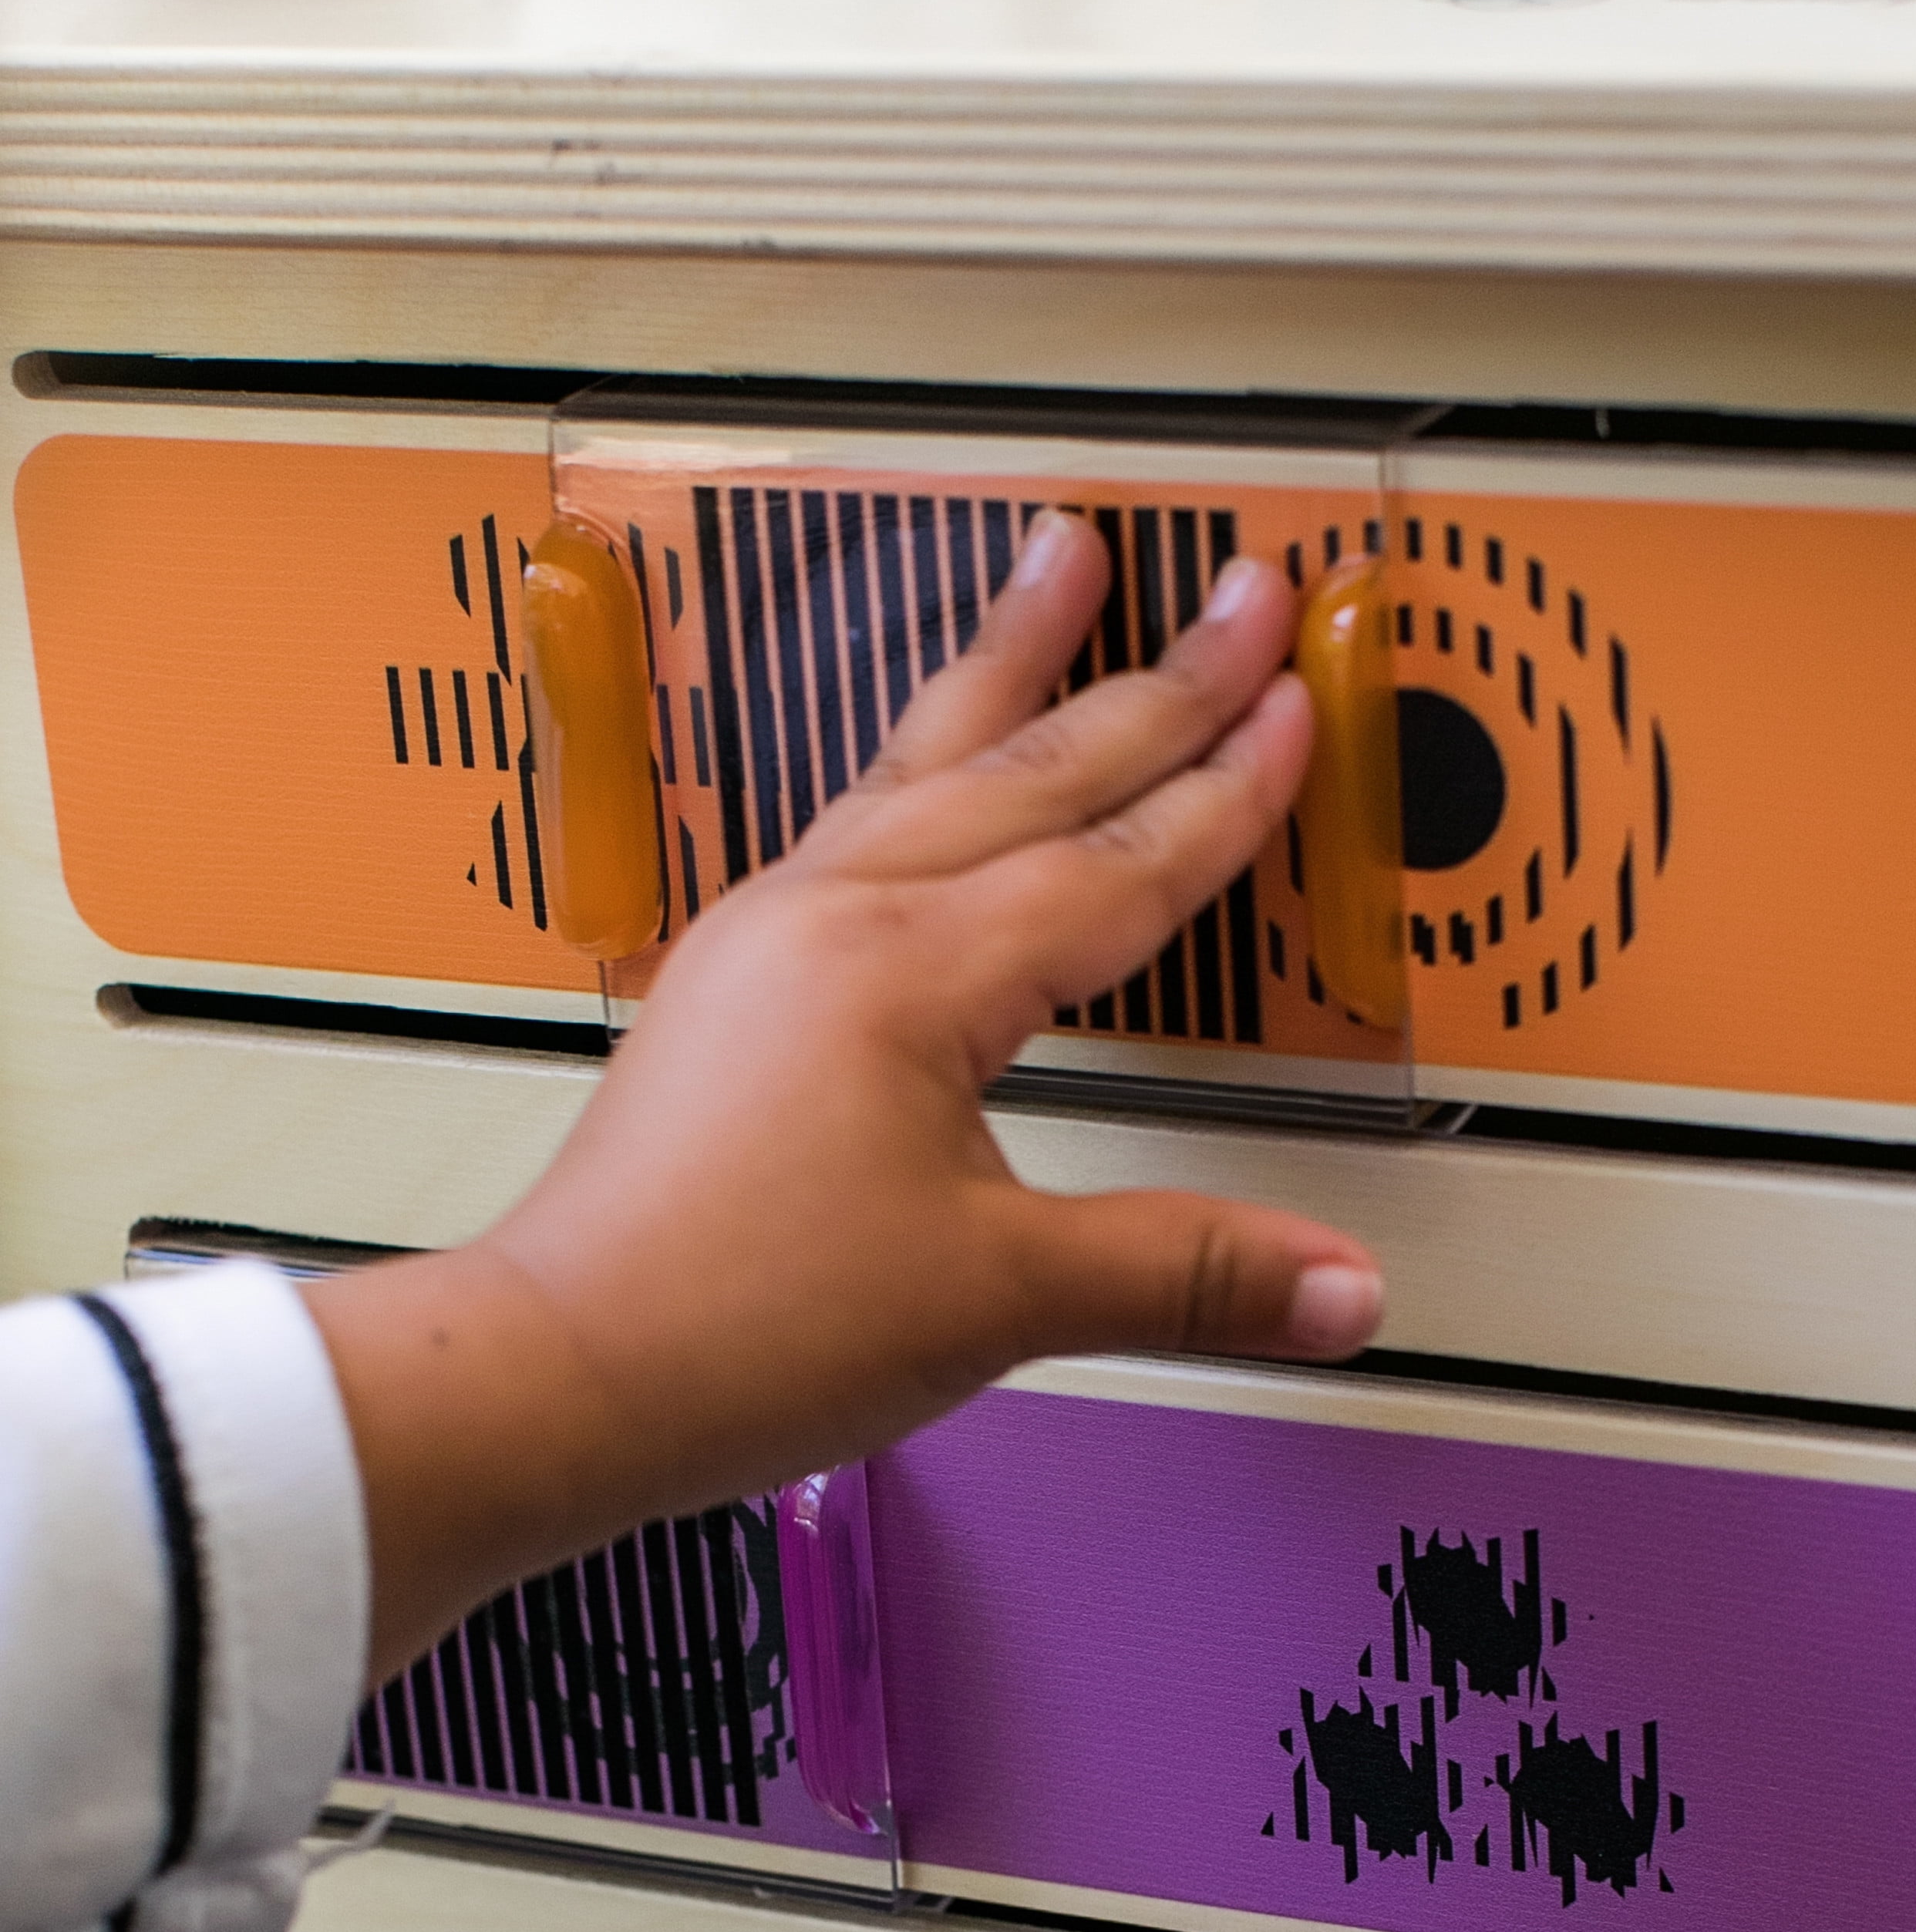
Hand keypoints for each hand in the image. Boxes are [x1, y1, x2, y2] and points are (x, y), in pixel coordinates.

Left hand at [305, 512, 1383, 1681]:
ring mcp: (774, 932)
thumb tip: (1341, 1284)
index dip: (1222, 790)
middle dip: (1153, 679)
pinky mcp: (740, 971)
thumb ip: (1182, 1270)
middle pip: (1029, 770)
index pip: (1112, 864)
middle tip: (1238, 588)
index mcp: (908, 975)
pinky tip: (943, 749)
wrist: (559, 1370)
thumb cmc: (734, 1325)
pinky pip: (859, 813)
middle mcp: (835, 920)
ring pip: (923, 760)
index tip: (1296, 704)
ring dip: (1012, 663)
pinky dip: (930, 754)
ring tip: (1060, 561)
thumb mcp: (994, 1300)